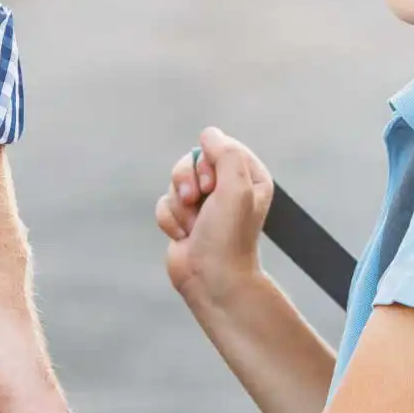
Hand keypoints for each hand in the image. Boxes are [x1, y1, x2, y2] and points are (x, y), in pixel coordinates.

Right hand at [155, 127, 273, 304]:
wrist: (212, 278)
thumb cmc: (229, 235)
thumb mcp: (237, 187)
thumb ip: (226, 153)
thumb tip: (209, 134)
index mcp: (249, 176)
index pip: (219, 146)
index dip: (208, 161)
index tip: (212, 182)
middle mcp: (229, 187)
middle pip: (192, 160)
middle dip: (187, 180)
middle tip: (197, 199)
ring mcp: (205, 203)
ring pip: (175, 182)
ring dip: (179, 205)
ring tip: (193, 224)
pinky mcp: (184, 218)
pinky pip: (164, 203)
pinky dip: (170, 220)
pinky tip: (185, 235)